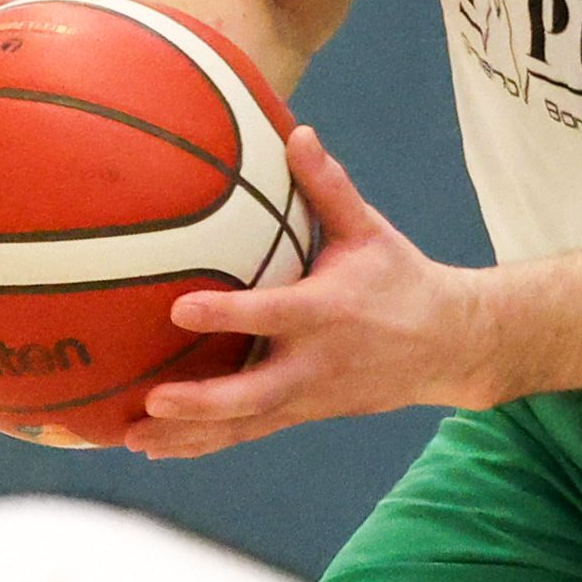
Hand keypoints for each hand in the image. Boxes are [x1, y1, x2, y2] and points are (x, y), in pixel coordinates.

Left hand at [128, 128, 490, 458]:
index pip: (272, 315)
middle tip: (152, 400)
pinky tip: (157, 450)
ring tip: (133, 440)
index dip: (227, 314)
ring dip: (189, 436)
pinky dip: (204, 445)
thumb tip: (297, 131)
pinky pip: (248, 434)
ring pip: (245, 425)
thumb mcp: (370, 231)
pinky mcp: (303, 414)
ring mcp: (309, 397)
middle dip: (203, 402)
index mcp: (327, 312)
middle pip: (254, 392)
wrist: (449, 346)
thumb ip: (328, 187)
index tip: (178, 308)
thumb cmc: (400, 279)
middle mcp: (316, 363)